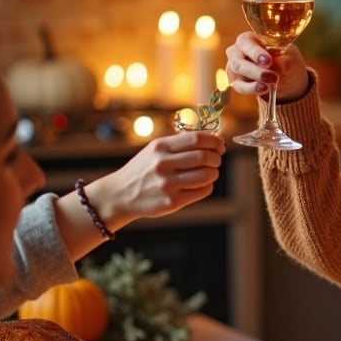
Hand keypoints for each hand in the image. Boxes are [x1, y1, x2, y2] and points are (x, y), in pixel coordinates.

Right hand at [91, 130, 225, 225]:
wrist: (121, 194)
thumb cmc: (144, 169)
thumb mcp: (155, 149)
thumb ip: (180, 143)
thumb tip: (212, 139)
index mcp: (160, 147)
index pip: (196, 139)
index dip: (214, 141)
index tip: (220, 145)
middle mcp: (163, 164)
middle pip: (204, 157)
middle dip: (216, 158)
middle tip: (216, 159)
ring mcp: (167, 184)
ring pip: (206, 175)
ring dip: (214, 173)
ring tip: (210, 172)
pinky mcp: (172, 201)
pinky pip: (202, 191)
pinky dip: (207, 186)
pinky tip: (201, 184)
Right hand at [225, 31, 309, 102]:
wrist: (287, 78)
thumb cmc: (285, 60)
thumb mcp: (289, 58)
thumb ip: (283, 60)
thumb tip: (280, 66)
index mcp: (249, 39)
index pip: (245, 43)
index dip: (255, 52)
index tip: (269, 61)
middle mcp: (237, 51)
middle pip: (238, 60)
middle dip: (255, 70)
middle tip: (273, 76)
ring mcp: (235, 67)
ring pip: (238, 73)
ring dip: (255, 79)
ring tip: (271, 83)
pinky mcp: (236, 83)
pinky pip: (239, 87)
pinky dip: (251, 89)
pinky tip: (263, 89)